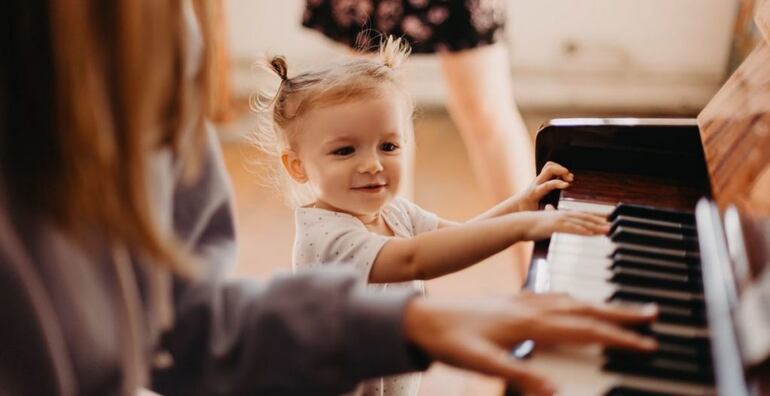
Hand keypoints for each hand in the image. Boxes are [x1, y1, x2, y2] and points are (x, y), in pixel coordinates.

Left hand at [404, 293, 657, 395]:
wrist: (419, 317)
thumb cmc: (448, 340)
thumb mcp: (481, 363)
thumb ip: (518, 374)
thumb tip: (555, 390)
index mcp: (528, 321)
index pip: (583, 329)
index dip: (617, 337)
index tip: (647, 343)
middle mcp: (529, 305)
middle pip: (584, 307)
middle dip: (620, 313)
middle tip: (652, 314)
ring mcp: (521, 300)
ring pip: (571, 299)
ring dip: (599, 304)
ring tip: (623, 310)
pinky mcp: (511, 300)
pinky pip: (553, 296)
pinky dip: (574, 300)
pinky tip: (574, 304)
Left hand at [514, 162, 573, 211]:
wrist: (516, 205)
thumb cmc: (527, 212)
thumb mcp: (535, 215)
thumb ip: (546, 213)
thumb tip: (556, 213)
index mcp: (535, 193)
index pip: (547, 185)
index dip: (558, 183)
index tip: (568, 185)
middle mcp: (536, 183)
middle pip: (549, 169)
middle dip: (562, 171)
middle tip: (571, 179)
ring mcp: (538, 179)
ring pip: (549, 166)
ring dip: (561, 168)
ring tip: (569, 177)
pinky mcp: (540, 178)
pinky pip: (549, 168)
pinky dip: (559, 169)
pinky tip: (564, 177)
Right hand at [516, 208, 609, 240]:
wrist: (520, 224)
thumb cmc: (532, 225)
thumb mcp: (546, 222)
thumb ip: (552, 220)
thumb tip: (553, 219)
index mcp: (563, 214)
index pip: (582, 215)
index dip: (595, 217)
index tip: (607, 220)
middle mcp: (564, 215)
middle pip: (586, 218)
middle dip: (600, 222)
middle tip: (612, 226)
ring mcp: (560, 220)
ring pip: (581, 222)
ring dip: (595, 226)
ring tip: (607, 230)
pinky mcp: (555, 226)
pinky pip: (571, 229)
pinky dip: (582, 230)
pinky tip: (590, 233)